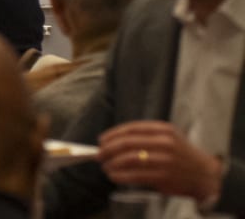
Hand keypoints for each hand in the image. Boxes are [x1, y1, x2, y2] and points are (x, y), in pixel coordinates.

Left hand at [99, 122, 222, 199]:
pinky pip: (136, 175)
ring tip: (105, 166)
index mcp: (163, 129)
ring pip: (129, 159)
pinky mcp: (164, 177)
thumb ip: (146, 136)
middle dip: (108, 149)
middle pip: (127, 143)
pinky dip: (120, 176)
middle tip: (98, 155)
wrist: (207, 175)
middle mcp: (164, 142)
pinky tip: (113, 176)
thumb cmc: (182, 155)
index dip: (112, 134)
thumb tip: (115, 141)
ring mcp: (164, 160)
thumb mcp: (169, 137)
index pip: (131, 128)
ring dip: (112, 163)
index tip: (101, 140)